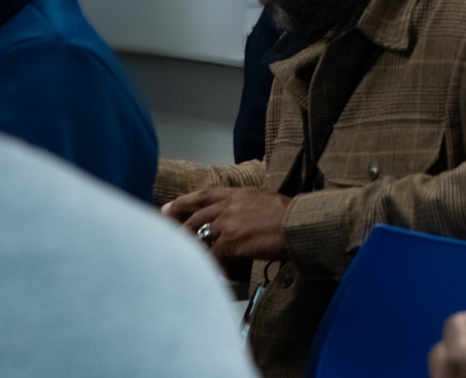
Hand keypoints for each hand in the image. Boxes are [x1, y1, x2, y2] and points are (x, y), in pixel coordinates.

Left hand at [162, 186, 291, 268]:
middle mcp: (229, 204)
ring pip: (200, 235)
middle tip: (164, 232)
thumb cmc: (293, 214)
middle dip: (178, 224)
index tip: (168, 207)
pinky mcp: (231, 241)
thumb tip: (246, 218)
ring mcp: (228, 223)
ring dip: (193, 247)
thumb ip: (250, 206)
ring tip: (187, 258)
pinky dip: (211, 265)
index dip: (184, 202)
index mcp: (238, 193)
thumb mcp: (268, 200)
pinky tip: (213, 272)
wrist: (301, 224)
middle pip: (196, 214)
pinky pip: (212, 256)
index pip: (204, 195)